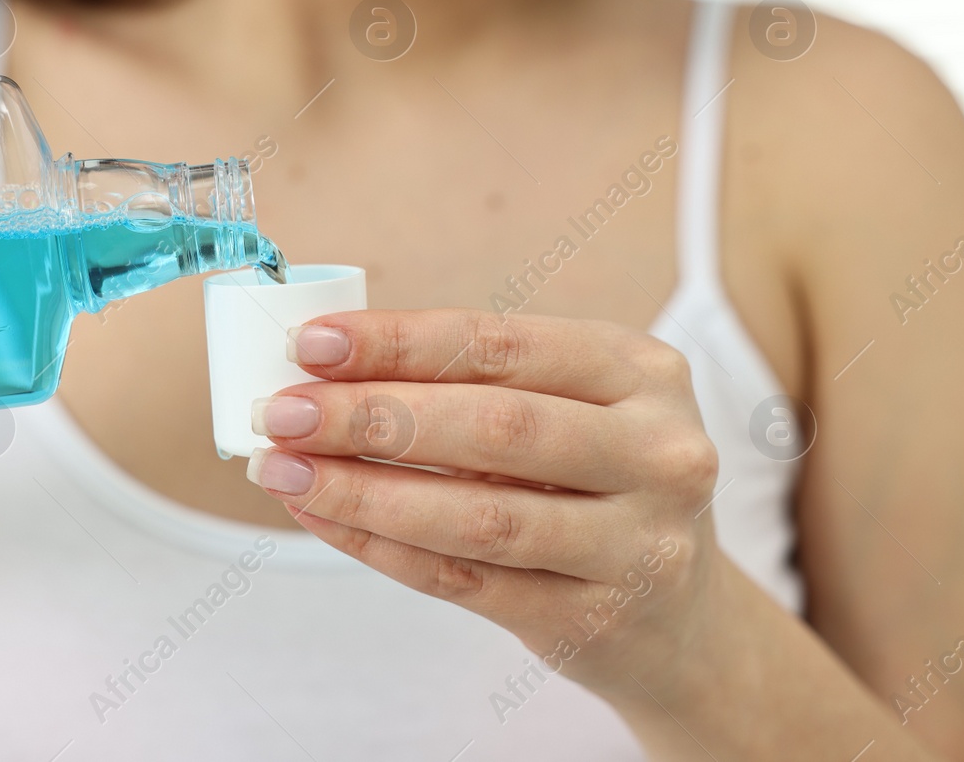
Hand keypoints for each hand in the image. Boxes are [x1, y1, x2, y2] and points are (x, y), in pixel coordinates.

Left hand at [246, 308, 724, 698]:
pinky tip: (324, 518)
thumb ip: (468, 385)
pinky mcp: (596, 621)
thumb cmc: (598, 485)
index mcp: (642, 371)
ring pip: (477, 515)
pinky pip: (465, 581)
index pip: (501, 344)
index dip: (398, 342)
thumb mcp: (571, 411)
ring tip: (284, 471)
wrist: (683, 620)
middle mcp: (658, 453)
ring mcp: (638, 546)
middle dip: (369, 416)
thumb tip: (323, 371)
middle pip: (493, 427)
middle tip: (280, 413)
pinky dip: (381, 547)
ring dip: (362, 490)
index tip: (311, 343)